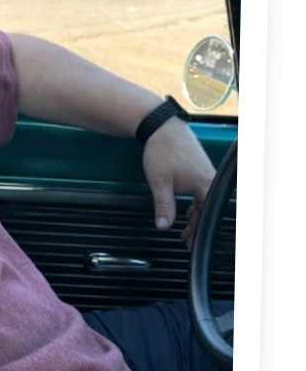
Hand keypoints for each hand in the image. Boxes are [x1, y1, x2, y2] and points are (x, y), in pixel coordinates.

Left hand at [141, 117, 215, 247]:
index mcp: (205, 184)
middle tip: (187, 241)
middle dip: (197, 227)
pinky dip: (195, 204)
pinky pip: (202, 192)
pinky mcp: (201, 169)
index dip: (198, 231)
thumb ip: (164, 206)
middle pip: (207, 210)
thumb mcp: (159, 182)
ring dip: (195, 216)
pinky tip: (187, 210)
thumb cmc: (162, 151)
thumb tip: (164, 226)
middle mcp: (210, 179)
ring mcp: (207, 173)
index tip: (191, 244)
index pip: (206, 215)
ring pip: (204, 201)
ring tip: (185, 230)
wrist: (162, 127)